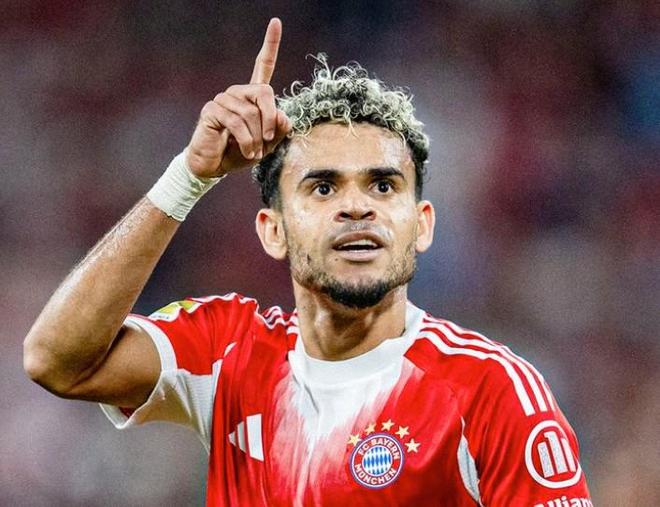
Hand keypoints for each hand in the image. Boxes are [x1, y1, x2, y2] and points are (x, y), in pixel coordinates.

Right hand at [186, 18, 290, 177]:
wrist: (215, 166)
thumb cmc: (241, 153)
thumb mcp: (267, 144)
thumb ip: (279, 129)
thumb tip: (282, 115)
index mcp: (253, 96)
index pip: (262, 65)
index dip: (270, 45)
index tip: (275, 22)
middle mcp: (238, 93)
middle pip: (265, 92)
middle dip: (271, 119)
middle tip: (268, 141)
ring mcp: (224, 99)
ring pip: (251, 112)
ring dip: (256, 138)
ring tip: (253, 152)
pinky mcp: (212, 110)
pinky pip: (236, 122)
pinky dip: (246, 140)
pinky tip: (246, 151)